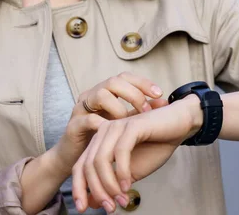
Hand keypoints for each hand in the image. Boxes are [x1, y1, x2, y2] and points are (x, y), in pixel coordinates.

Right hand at [52, 73, 167, 175]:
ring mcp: (81, 108)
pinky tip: (114, 133)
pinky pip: (88, 118)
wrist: (79, 161)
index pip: (124, 77)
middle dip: (133, 94)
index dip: (142, 82)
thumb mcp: (125, 122)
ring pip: (100, 95)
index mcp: (105, 92)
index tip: (159, 94)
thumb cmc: (104, 138)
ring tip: (129, 123)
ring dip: (119, 108)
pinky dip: (103, 124)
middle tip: (146, 111)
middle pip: (113, 81)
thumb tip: (164, 101)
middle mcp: (92, 95)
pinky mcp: (73, 125)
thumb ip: (141, 110)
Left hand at [72, 95, 202, 212]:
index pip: (80, 166)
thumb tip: (92, 203)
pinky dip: (122, 172)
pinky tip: (129, 185)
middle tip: (110, 208)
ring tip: (121, 199)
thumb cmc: (156, 145)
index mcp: (100, 141)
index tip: (82, 209)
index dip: (78, 188)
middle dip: (97, 191)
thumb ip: (112, 185)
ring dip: (109, 185)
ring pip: (100, 160)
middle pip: (87, 165)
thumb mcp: (131, 172)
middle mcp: (104, 132)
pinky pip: (120, 152)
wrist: (179, 125)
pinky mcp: (131, 126)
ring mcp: (116, 127)